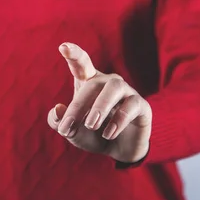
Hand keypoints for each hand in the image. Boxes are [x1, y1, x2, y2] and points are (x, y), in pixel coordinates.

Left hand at [47, 42, 151, 162]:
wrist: (119, 152)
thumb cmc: (93, 135)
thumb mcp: (73, 132)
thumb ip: (59, 122)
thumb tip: (57, 109)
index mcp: (89, 82)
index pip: (82, 63)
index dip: (74, 54)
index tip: (63, 47)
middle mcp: (109, 82)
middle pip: (94, 83)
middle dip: (79, 106)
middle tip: (67, 128)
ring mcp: (127, 92)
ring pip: (115, 87)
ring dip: (101, 106)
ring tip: (91, 125)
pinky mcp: (142, 106)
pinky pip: (132, 105)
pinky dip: (118, 120)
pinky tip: (108, 134)